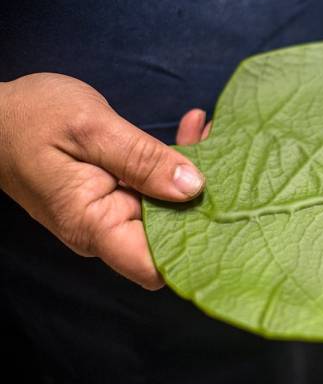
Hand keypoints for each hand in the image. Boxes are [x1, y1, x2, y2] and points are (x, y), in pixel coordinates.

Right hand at [0, 73, 210, 288]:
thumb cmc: (30, 117)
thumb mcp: (91, 129)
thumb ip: (142, 159)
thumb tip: (194, 188)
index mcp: (94, 225)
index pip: (154, 265)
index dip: (195, 252)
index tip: (230, 220)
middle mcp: (107, 229)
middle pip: (172, 235)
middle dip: (207, 202)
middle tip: (232, 155)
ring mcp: (114, 212)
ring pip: (170, 208)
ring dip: (196, 174)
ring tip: (214, 132)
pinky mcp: (118, 194)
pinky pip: (158, 186)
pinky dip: (177, 161)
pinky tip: (192, 128)